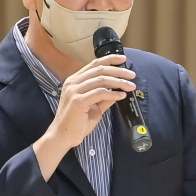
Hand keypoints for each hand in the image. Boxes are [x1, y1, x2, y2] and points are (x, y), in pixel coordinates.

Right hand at [32, 54, 135, 179]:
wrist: (63, 136)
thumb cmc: (77, 123)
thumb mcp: (95, 107)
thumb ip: (105, 98)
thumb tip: (119, 90)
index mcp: (75, 80)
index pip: (94, 64)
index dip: (110, 60)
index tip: (123, 59)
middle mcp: (73, 82)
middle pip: (99, 70)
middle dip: (118, 71)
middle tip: (132, 75)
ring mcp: (74, 91)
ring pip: (100, 80)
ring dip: (118, 81)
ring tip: (130, 86)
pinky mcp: (78, 101)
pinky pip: (99, 93)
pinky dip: (112, 93)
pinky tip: (121, 95)